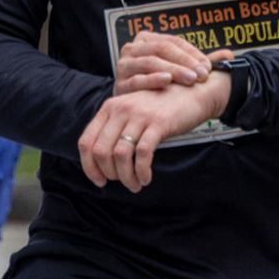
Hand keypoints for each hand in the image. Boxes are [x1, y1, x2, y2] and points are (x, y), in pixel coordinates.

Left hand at [78, 77, 231, 193]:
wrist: (191, 94)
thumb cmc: (160, 108)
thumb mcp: (131, 112)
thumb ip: (115, 129)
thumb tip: (101, 164)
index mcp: (109, 108)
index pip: (86, 142)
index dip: (89, 167)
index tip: (100, 181)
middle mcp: (120, 109)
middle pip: (101, 151)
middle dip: (109, 174)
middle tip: (122, 182)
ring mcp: (139, 115)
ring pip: (120, 155)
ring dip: (126, 177)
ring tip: (135, 184)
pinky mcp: (158, 123)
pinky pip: (143, 154)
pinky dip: (142, 171)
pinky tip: (146, 178)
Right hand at [115, 31, 227, 94]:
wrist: (131, 107)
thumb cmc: (158, 84)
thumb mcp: (179, 70)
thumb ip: (201, 63)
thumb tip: (230, 55)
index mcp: (147, 40)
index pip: (173, 41)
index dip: (192, 53)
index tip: (208, 66)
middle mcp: (133, 49)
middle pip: (161, 49)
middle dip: (184, 61)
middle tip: (202, 74)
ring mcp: (124, 66)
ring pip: (149, 62)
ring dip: (172, 69)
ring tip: (189, 78)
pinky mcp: (119, 85)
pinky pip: (136, 80)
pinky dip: (152, 80)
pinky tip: (166, 82)